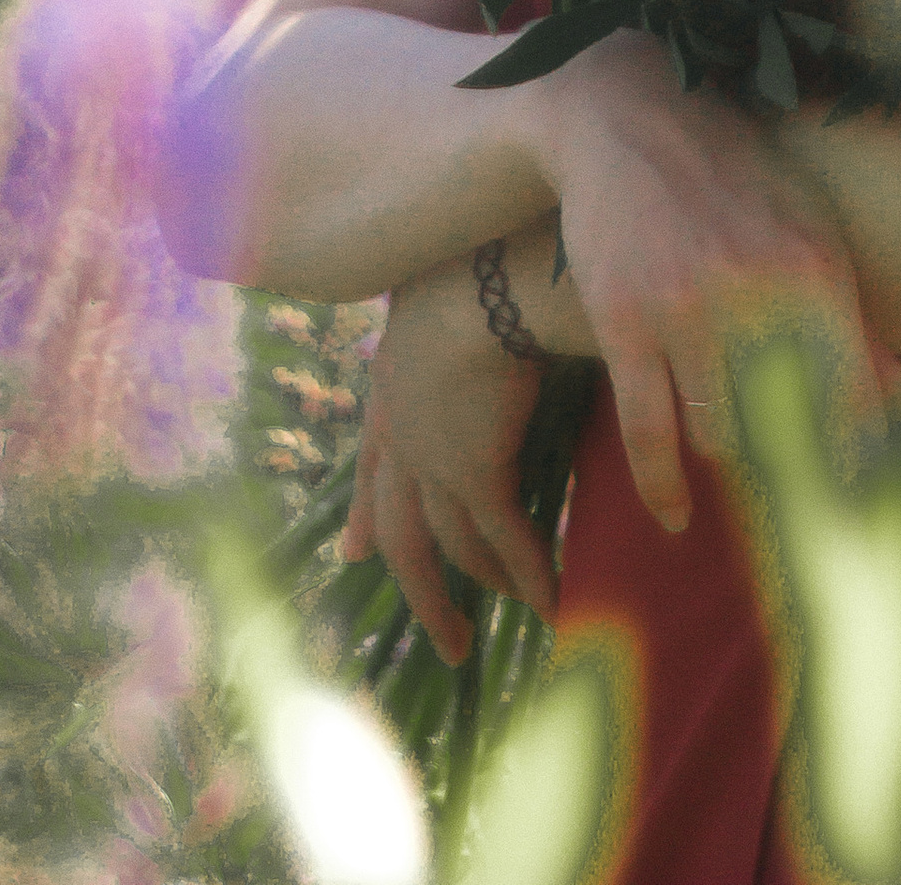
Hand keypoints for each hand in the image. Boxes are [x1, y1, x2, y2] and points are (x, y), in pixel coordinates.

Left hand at [342, 254, 554, 665]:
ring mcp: (436, 460)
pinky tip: (549, 603)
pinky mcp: (476, 472)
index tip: (352, 553)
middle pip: (401, 531)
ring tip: (499, 628)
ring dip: (477, 591)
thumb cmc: (479, 265)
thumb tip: (488, 326)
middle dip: (419, 588)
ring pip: (447, 547)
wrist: (487, 277)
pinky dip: (528, 574)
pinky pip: (504, 539)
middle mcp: (403, 435)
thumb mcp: (452, 298)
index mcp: (392, 388)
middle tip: (443, 636)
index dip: (365, 512)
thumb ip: (463, 327)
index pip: (372, 464)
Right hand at [529, 31, 893, 537]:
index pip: (852, 398)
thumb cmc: (736, 177)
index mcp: (814, 269)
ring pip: (721, 434)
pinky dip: (663, 485)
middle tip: (808, 516)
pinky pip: (648, 429)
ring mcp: (683, 310)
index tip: (865, 507)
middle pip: (789, 426)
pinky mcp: (623, 322)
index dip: (859, 462)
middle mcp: (754, 292)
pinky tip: (677, 516)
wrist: (627, 117)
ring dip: (736, 465)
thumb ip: (861, 329)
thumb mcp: (811, 232)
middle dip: (798, 477)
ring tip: (747, 473)